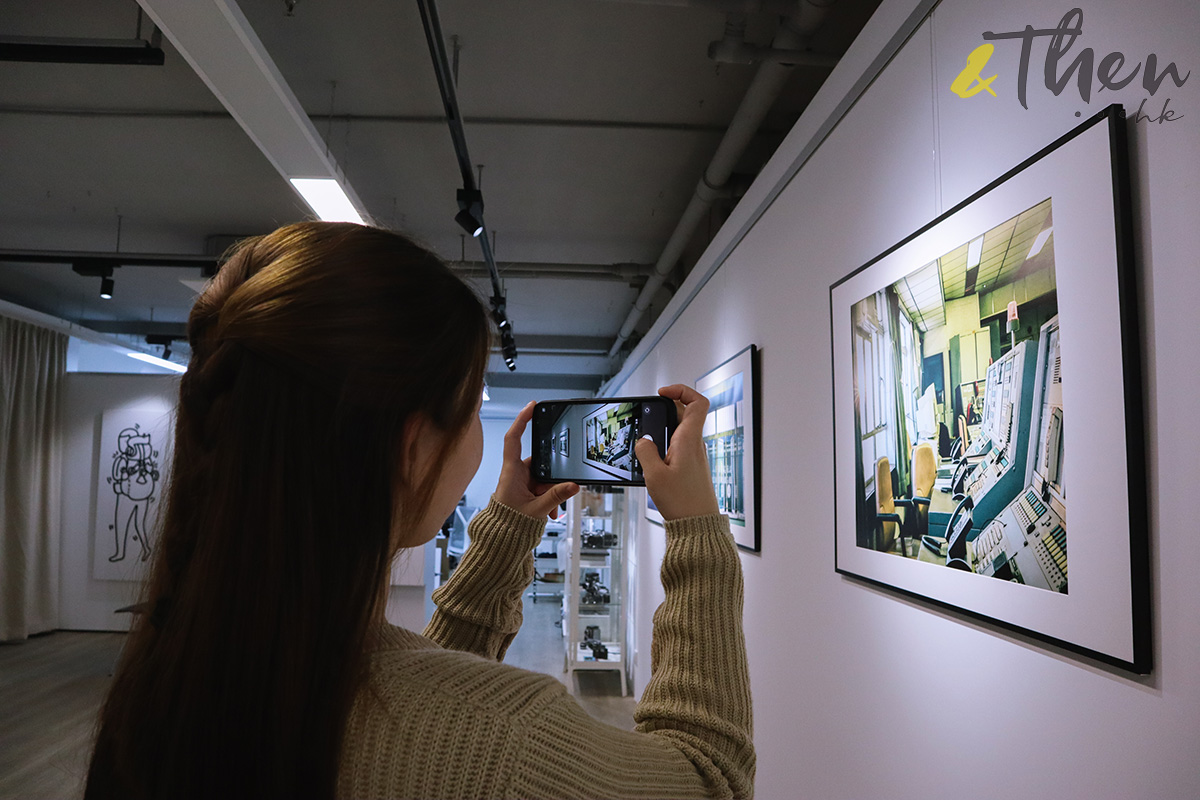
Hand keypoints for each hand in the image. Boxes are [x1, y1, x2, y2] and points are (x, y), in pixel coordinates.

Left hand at [494, 401, 580, 518]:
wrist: (501, 540)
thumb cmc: (509, 524)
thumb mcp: (536, 510)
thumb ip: (555, 497)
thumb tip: (573, 485)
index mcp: (511, 472)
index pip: (514, 438)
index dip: (521, 420)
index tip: (532, 406)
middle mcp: (515, 473)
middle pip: (539, 463)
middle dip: (552, 479)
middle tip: (558, 493)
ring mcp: (520, 482)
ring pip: (543, 478)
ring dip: (551, 492)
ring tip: (553, 509)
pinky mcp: (525, 491)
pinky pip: (542, 488)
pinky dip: (549, 499)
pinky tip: (552, 512)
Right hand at [634, 385, 720, 520]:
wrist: (697, 525)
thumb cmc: (682, 503)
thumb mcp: (654, 476)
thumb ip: (645, 453)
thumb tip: (643, 441)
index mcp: (689, 440)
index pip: (697, 402)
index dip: (681, 390)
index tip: (662, 393)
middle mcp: (695, 445)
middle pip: (684, 413)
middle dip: (664, 409)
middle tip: (647, 416)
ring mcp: (695, 456)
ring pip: (680, 430)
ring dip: (663, 429)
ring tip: (646, 439)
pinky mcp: (691, 467)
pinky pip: (678, 446)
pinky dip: (665, 445)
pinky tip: (651, 458)